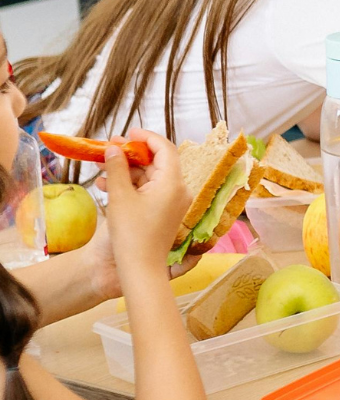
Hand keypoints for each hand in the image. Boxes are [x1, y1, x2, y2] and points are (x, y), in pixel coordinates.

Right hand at [98, 131, 187, 292]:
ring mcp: (173, 202)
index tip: (129, 132)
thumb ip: (117, 168)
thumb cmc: (131, 233)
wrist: (140, 267)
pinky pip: (149, 191)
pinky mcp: (165, 212)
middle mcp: (179, 191)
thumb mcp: (120, 196)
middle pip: (157, 162)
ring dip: (126, 169)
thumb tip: (113, 148)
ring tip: (101, 165)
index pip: (166, 150)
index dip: (147, 137)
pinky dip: (130, 185)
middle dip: (132, 153)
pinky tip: (106, 183)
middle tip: (110, 146)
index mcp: (174, 184)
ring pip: (150, 177)